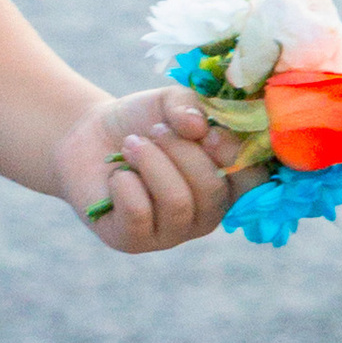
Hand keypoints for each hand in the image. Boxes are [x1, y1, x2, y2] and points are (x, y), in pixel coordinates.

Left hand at [55, 87, 236, 256]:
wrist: (87, 135)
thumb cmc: (140, 121)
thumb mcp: (170, 101)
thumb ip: (191, 105)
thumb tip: (200, 127)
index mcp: (225, 183)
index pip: (254, 185)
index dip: (236, 158)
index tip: (208, 132)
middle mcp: (204, 214)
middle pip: (213, 192)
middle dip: (182, 152)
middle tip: (155, 131)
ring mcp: (170, 233)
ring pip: (177, 203)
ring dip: (151, 163)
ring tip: (131, 145)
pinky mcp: (132, 241)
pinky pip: (138, 214)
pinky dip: (125, 183)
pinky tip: (117, 174)